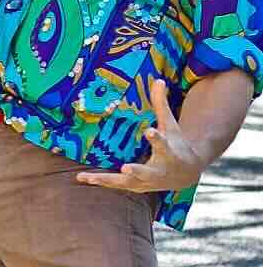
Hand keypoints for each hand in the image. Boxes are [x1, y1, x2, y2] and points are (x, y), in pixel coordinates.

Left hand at [76, 79, 205, 193]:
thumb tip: (158, 79)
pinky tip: (82, 178)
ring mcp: (146, 181)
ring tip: (86, 176)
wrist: (185, 174)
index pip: (163, 143)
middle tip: (126, 167)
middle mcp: (157, 170)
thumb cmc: (176, 145)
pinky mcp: (136, 187)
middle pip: (146, 171)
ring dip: (107, 180)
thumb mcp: (171, 125)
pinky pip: (116, 184)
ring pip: (126, 182)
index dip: (156, 138)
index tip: (150, 132)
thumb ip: (161, 104)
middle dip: (136, 170)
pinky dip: (101, 182)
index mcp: (168, 152)